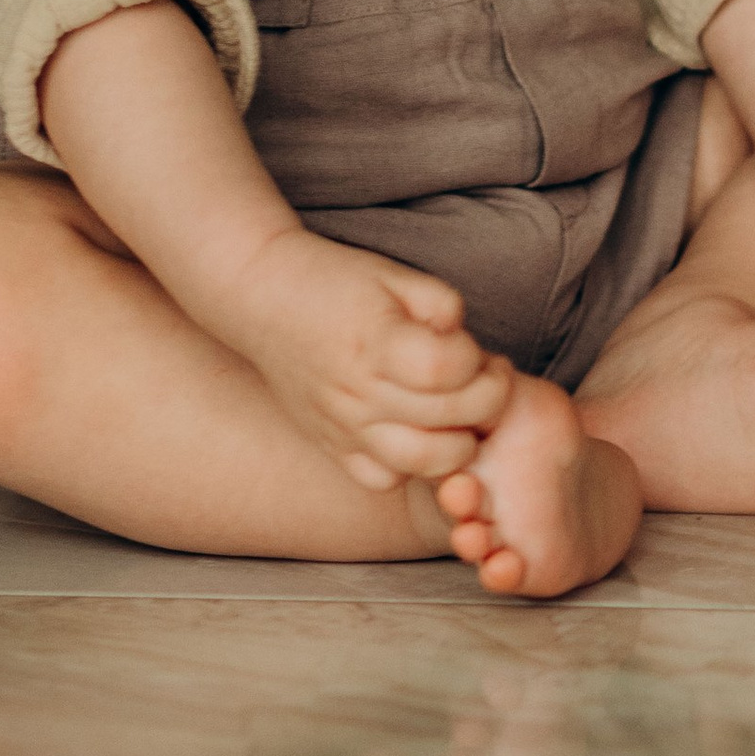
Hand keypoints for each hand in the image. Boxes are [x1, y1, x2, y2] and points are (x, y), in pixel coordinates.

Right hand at [209, 224, 512, 491]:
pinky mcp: (332, 446)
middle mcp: (358, 393)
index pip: (449, 370)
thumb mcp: (396, 276)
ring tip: (462, 414)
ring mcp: (343, 426)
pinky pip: (382, 479)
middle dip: (488, 400)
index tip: (478, 350)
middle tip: (489, 379)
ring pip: (422, 463)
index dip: (478, 360)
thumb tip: (471, 350)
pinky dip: (411, 467)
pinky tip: (419, 433)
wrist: (265, 296)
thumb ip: (442, 306)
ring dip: (459, 442)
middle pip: (447, 419)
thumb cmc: (337, 282)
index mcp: (377, 343)